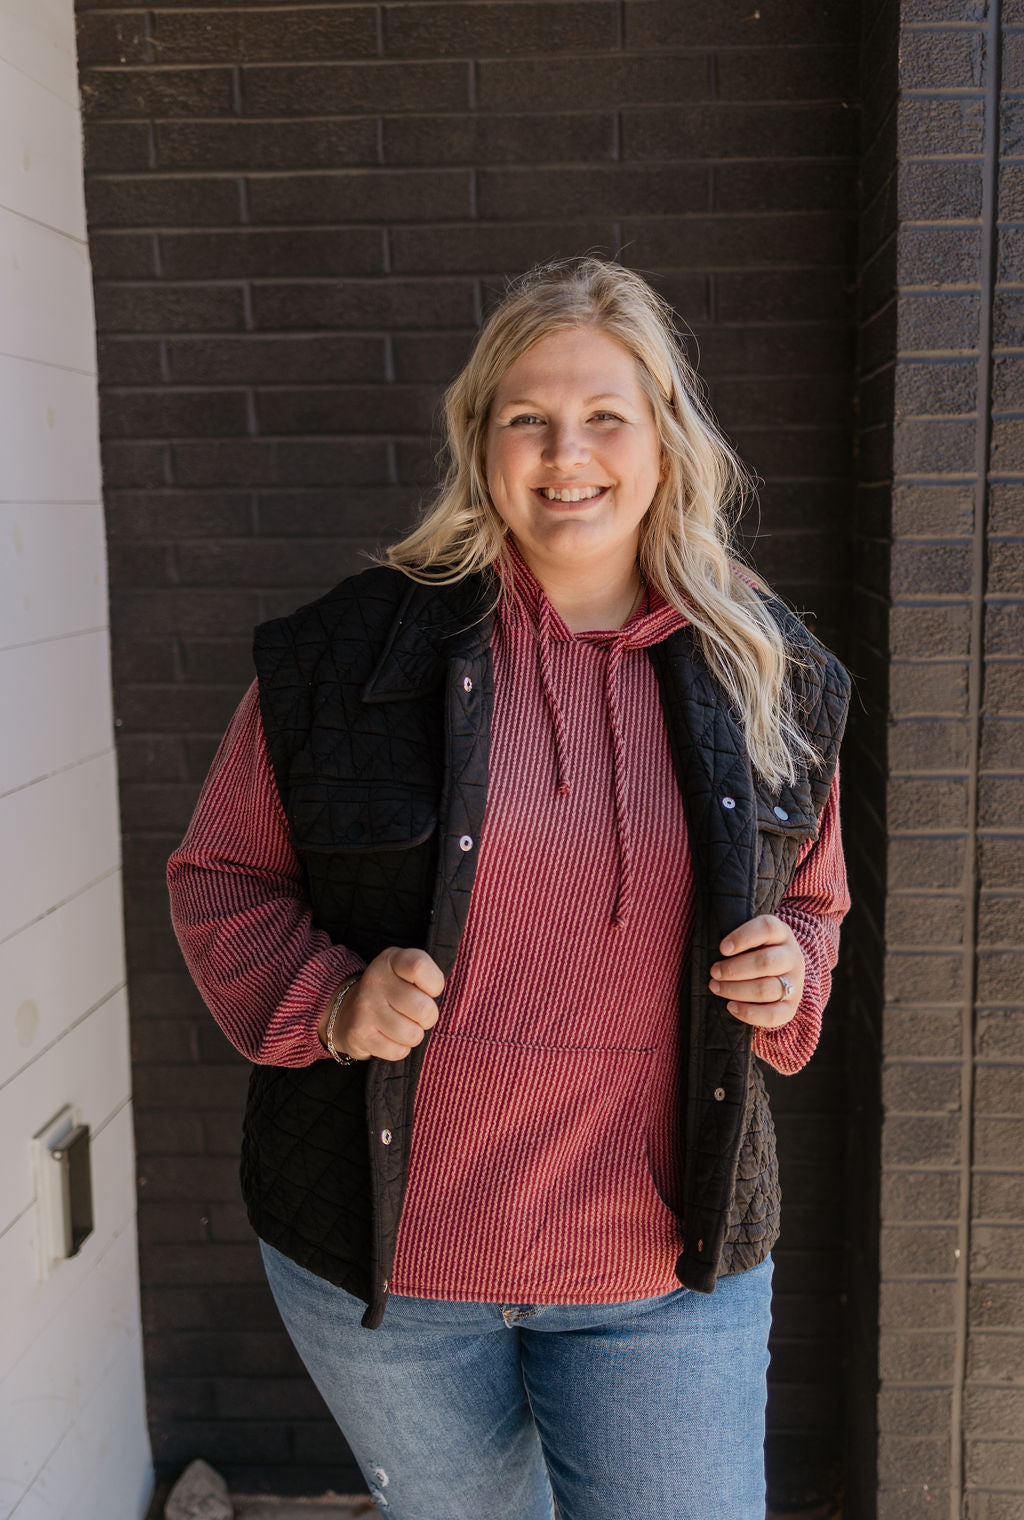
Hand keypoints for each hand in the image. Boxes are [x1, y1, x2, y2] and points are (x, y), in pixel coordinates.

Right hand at [319, 947, 443, 1061]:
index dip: (434, 984)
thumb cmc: (392, 991)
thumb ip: (426, 975)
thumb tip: (439, 996)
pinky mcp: (359, 1033)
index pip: (419, 966)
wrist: (346, 1010)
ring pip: (412, 1034)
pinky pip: (397, 1051)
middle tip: (417, 1015)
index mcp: (391, 960)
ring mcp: (365, 1007)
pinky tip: (390, 1038)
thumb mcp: (406, 971)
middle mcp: (375, 980)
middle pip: (424, 1008)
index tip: (429, 990)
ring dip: (414, 1035)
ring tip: (404, 1026)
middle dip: (428, 1017)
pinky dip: (400, 1049)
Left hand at [708, 914, 804, 1029]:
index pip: (767, 929)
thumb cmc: (755, 951)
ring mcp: (795, 983)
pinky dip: (749, 1013)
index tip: (722, 948)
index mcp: (781, 933)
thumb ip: (738, 941)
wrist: (780, 973)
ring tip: (716, 987)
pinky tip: (731, 1006)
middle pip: (765, 962)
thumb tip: (717, 952)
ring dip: (736, 990)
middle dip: (733, 969)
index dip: (743, 937)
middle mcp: (792, 957)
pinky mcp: (791, 1007)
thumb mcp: (751, 938)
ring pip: (766, 989)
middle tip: (714, 972)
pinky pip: (772, 1015)